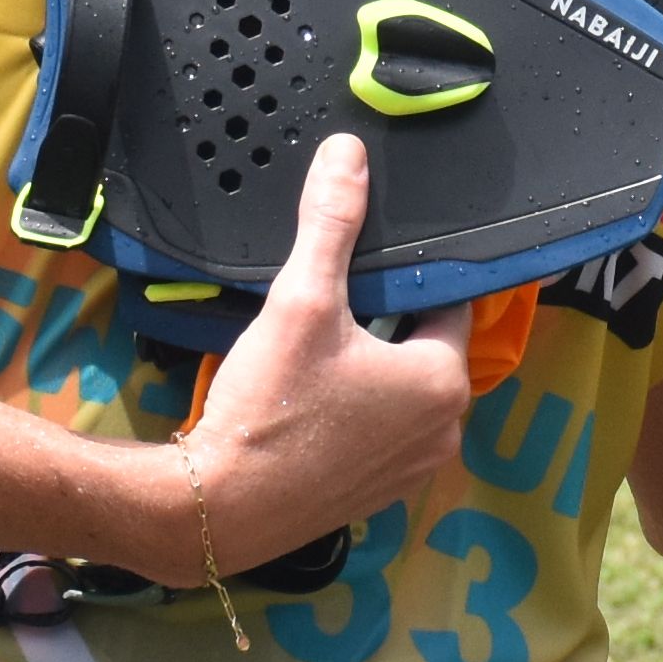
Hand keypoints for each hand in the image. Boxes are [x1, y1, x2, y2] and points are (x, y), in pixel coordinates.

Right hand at [173, 137, 473, 565]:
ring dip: (368, 369)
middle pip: (422, 347)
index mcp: (444, 380)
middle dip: (383, 324)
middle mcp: (445, 430)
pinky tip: (308, 400)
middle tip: (329, 307)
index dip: (404, 279)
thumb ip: (330, 225)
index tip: (365, 267)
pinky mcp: (376, 495)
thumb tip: (348, 153)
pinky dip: (352, 412)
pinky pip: (377, 433)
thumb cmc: (271, 406)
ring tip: (314, 351)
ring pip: (399, 392)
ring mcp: (412, 470)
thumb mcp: (301, 301)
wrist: (217, 508)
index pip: (445, 303)